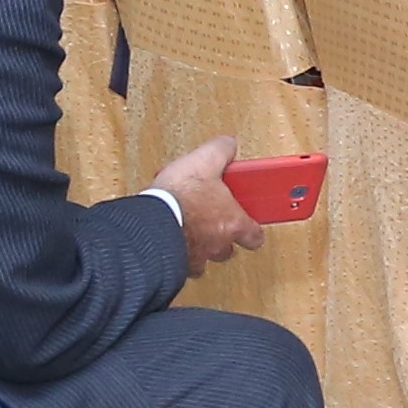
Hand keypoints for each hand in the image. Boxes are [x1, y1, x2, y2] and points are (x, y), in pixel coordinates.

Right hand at [148, 134, 267, 276]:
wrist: (151, 220)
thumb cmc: (179, 196)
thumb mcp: (204, 160)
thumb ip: (221, 151)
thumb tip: (228, 145)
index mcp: (232, 222)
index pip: (255, 236)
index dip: (252, 229)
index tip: (249, 221)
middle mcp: (218, 244)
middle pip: (229, 248)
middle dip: (223, 236)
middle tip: (214, 220)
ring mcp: (197, 257)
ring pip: (205, 257)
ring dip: (200, 245)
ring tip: (190, 226)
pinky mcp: (176, 263)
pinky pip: (182, 263)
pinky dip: (179, 252)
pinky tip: (171, 236)